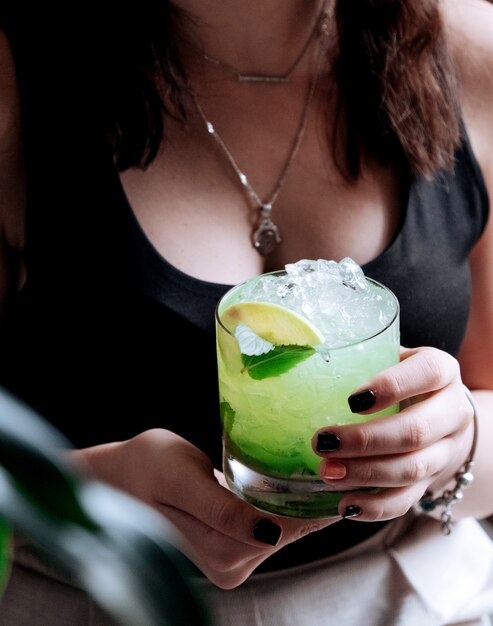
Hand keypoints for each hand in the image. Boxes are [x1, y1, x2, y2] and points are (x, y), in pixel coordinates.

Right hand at [76, 429, 336, 588]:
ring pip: (281, 528)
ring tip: (327, 468)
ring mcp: (228, 559)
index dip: (318, 505)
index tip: (347, 476)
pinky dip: (283, 504)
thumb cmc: (143, 468)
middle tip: (345, 464)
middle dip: (317, 502)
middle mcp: (228, 565)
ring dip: (303, 502)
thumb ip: (222, 509)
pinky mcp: (225, 545)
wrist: (113, 477)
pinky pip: (266, 524)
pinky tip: (295, 481)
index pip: (287, 529)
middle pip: (290, 531)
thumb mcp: (181, 480)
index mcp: (220, 552)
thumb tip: (270, 533)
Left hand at [312, 346, 474, 521]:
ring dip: (366, 474)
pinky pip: (408, 500)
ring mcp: (447, 450)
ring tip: (326, 472)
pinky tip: (345, 505)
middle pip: (416, 431)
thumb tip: (300, 355)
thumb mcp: (389, 358)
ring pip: (412, 469)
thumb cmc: (400, 378)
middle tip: (322, 442)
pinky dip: (376, 507)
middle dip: (365, 441)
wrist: (441, 413)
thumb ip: (361, 356)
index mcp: (442, 371)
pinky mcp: (433, 481)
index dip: (392, 386)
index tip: (352, 400)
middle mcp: (452, 411)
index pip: (428, 373)